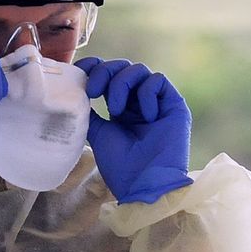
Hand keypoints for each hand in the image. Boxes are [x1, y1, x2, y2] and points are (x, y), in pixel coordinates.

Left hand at [76, 57, 192, 204]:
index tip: (80, 71)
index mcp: (121, 108)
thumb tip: (76, 89)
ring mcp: (157, 103)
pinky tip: (145, 116)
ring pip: (139, 70)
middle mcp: (139, 103)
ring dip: (122, 84)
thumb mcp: (97, 133)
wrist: (145, 184)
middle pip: (122, 68)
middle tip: (94, 92)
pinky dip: (146, 93)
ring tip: (118, 110)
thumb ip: (89, 110)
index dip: (94, 67)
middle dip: (105, 72)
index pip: (109, 75)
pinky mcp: (174, 106)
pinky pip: (158, 81)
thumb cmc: (121, 166)